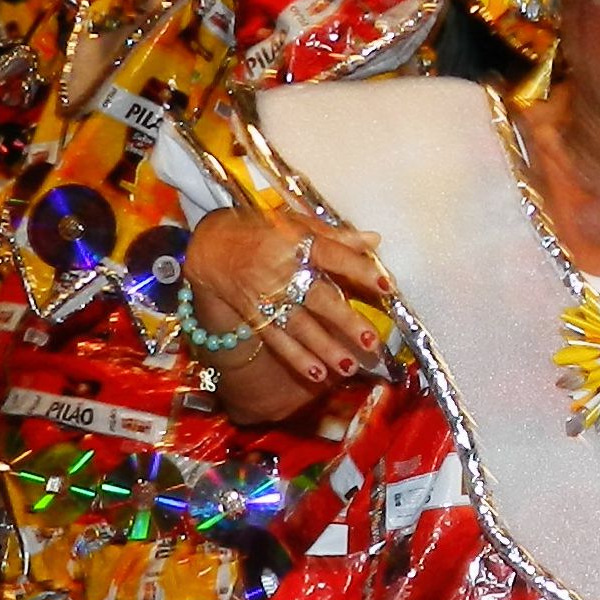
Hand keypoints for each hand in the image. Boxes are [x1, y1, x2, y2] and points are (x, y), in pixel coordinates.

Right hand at [183, 202, 387, 387]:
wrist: (213, 248)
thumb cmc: (262, 232)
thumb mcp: (296, 224)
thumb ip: (336, 235)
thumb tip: (374, 240)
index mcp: (295, 242)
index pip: (331, 254)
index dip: (358, 269)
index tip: (386, 286)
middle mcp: (280, 271)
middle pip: (317, 298)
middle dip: (344, 322)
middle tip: (371, 341)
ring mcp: (266, 297)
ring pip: (299, 326)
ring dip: (324, 348)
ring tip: (349, 366)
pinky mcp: (254, 316)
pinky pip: (277, 340)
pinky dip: (297, 358)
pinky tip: (317, 374)